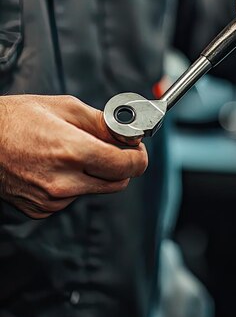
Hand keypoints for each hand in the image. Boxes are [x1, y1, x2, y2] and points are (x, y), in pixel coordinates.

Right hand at [0, 95, 147, 218]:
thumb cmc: (17, 118)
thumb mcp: (65, 107)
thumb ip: (102, 123)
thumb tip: (127, 135)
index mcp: (72, 151)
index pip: (125, 166)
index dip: (138, 157)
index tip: (137, 150)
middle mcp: (63, 181)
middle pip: (117, 183)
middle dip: (121, 166)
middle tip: (113, 149)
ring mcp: (51, 199)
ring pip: (94, 190)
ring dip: (95, 174)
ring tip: (71, 152)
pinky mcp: (41, 209)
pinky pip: (72, 198)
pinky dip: (73, 183)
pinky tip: (54, 166)